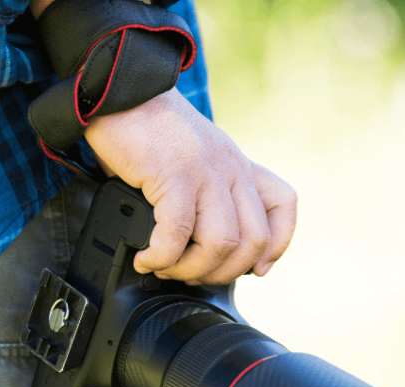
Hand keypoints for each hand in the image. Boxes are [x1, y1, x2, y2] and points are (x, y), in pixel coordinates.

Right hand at [83, 87, 296, 284]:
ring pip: (221, 244)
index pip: (284, 203)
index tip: (256, 267)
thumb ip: (208, 193)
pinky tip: (146, 258)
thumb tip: (200, 246)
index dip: (278, 244)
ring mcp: (206, 172)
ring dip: (191, 269)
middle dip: (224, 272)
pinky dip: (161, 258)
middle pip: (254, 240)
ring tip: (165, 268)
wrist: (120, 93)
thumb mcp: (196, 158)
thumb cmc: (149, 131)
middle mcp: (230, 169)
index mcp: (239, 166)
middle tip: (192, 274)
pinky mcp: (174, 175)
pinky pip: (177, 234)